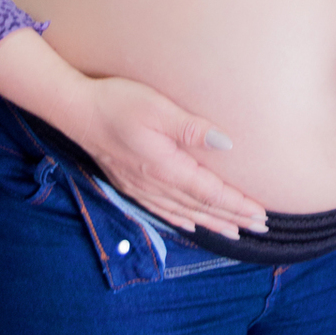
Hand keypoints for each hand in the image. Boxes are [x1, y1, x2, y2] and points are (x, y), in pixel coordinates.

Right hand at [77, 76, 267, 236]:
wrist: (75, 110)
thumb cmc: (116, 102)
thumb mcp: (157, 108)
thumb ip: (192, 128)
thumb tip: (226, 144)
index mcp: (165, 168)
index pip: (210, 194)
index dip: (237, 205)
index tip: (261, 214)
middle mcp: (154, 185)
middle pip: (201, 208)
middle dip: (232, 218)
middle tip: (260, 227)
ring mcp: (141, 187)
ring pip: (184, 213)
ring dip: (212, 223)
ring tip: (235, 232)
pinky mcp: (130, 183)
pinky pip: (163, 210)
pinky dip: (182, 220)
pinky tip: (191, 224)